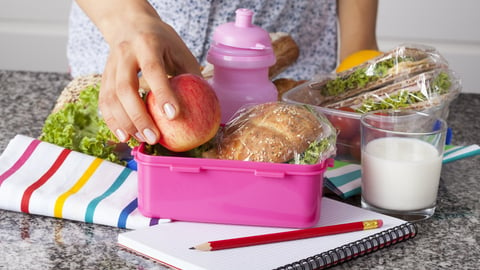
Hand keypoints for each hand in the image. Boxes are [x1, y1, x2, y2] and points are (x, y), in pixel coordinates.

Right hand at [77, 0, 200, 143]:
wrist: (129, 24)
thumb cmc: (163, 42)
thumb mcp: (181, 51)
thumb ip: (192, 76)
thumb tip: (209, 107)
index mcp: (147, 44)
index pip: (153, 70)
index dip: (163, 93)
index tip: (174, 116)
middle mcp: (124, 53)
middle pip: (125, 88)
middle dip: (139, 117)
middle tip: (154, 138)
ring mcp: (110, 65)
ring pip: (111, 98)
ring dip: (125, 123)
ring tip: (141, 140)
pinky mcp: (104, 77)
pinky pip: (104, 102)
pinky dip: (113, 121)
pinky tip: (125, 136)